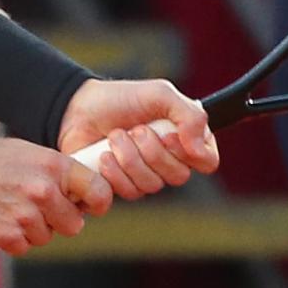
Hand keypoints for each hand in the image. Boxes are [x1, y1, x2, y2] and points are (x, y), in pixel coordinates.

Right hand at [0, 133, 113, 253]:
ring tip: (6, 207)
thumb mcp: (23, 153)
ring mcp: (24, 215)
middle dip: (58, 221)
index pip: (98, 191)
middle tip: (35, 209)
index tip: (89, 207)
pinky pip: (24, 247)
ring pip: (46, 237)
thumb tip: (80, 196)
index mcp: (52, 165)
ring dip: (31, 229)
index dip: (97, 203)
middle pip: (74, 224)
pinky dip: (12, 239)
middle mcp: (42, 190)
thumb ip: (54, 172)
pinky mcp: (6, 235)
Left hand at [55, 79, 220, 197]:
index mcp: (186, 139)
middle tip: (135, 129)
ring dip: (130, 158)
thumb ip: (190, 116)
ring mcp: (146, 176)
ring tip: (115, 136)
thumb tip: (201, 149)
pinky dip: (114, 172)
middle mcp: (170, 161)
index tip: (170, 135)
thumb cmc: (122, 99)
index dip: (191, 154)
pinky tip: (103, 155)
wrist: (78, 108)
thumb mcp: (160, 94)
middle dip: (153, 151)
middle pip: (178, 176)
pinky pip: (129, 193)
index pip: (208, 161)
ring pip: (152, 185)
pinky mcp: (122, 187)